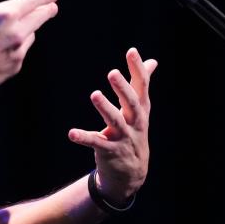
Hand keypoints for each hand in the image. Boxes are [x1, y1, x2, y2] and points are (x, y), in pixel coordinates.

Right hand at [0, 0, 58, 98]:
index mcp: (4, 15)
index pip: (33, 0)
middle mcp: (16, 34)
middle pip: (40, 18)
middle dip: (46, 10)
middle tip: (51, 6)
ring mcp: (17, 53)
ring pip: (30, 36)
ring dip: (30, 29)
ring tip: (25, 26)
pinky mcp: (13, 68)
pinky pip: (21, 53)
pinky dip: (18, 46)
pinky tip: (8, 46)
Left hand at [67, 47, 156, 203]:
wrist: (132, 172)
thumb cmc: (134, 131)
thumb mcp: (141, 109)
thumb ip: (142, 84)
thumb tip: (152, 61)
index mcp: (141, 109)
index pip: (142, 86)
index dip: (138, 69)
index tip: (132, 51)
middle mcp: (135, 122)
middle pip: (131, 104)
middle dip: (123, 89)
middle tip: (112, 73)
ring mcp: (123, 137)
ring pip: (115, 122)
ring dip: (105, 108)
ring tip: (94, 94)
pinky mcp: (109, 151)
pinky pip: (96, 143)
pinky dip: (84, 137)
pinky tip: (71, 133)